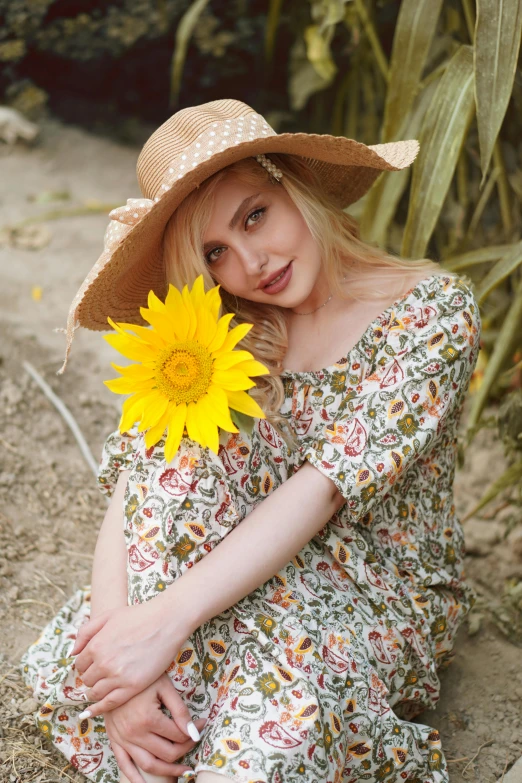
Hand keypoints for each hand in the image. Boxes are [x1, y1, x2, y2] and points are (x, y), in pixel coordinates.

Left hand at [71, 599, 184, 716]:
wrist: (166, 621)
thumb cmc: (138, 615)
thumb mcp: (108, 615)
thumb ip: (86, 632)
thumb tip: (72, 652)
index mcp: (95, 646)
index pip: (79, 664)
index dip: (85, 665)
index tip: (93, 664)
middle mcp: (103, 663)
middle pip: (86, 680)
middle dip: (91, 677)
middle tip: (100, 674)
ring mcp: (118, 677)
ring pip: (95, 693)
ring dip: (94, 691)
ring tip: (100, 688)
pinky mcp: (132, 687)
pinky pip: (109, 703)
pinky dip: (98, 709)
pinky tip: (91, 712)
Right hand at [105, 673, 205, 782]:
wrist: (113, 674)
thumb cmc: (143, 677)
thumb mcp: (164, 687)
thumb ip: (180, 710)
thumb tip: (194, 731)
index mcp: (149, 719)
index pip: (178, 735)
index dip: (194, 731)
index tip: (202, 723)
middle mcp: (135, 734)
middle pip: (167, 753)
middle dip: (185, 749)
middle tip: (195, 740)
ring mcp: (123, 740)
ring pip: (149, 765)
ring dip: (169, 771)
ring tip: (184, 771)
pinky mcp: (115, 741)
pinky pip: (125, 765)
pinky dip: (135, 779)